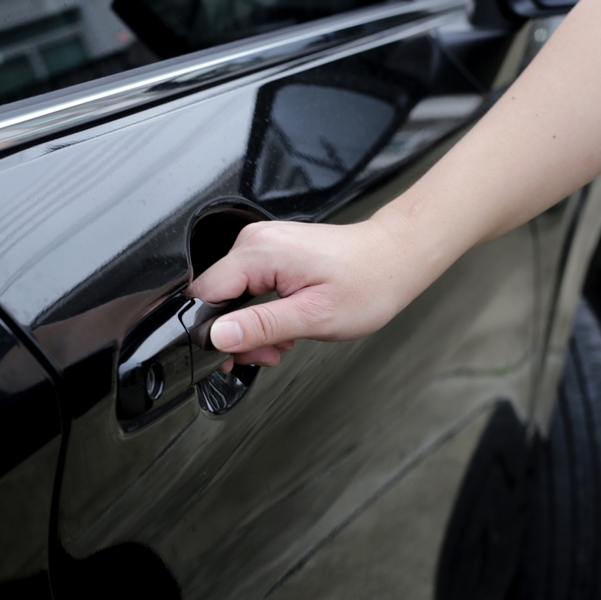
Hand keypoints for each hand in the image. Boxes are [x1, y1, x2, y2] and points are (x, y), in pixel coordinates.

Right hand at [187, 215, 420, 369]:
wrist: (395, 257)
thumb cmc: (368, 283)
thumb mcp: (313, 316)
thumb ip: (261, 326)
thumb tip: (218, 336)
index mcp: (259, 253)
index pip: (204, 295)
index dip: (211, 332)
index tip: (232, 356)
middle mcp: (255, 242)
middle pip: (216, 297)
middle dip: (236, 334)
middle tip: (269, 354)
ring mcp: (262, 244)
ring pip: (232, 295)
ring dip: (251, 327)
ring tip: (284, 342)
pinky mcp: (271, 251)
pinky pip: (248, 286)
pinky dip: (261, 312)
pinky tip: (284, 326)